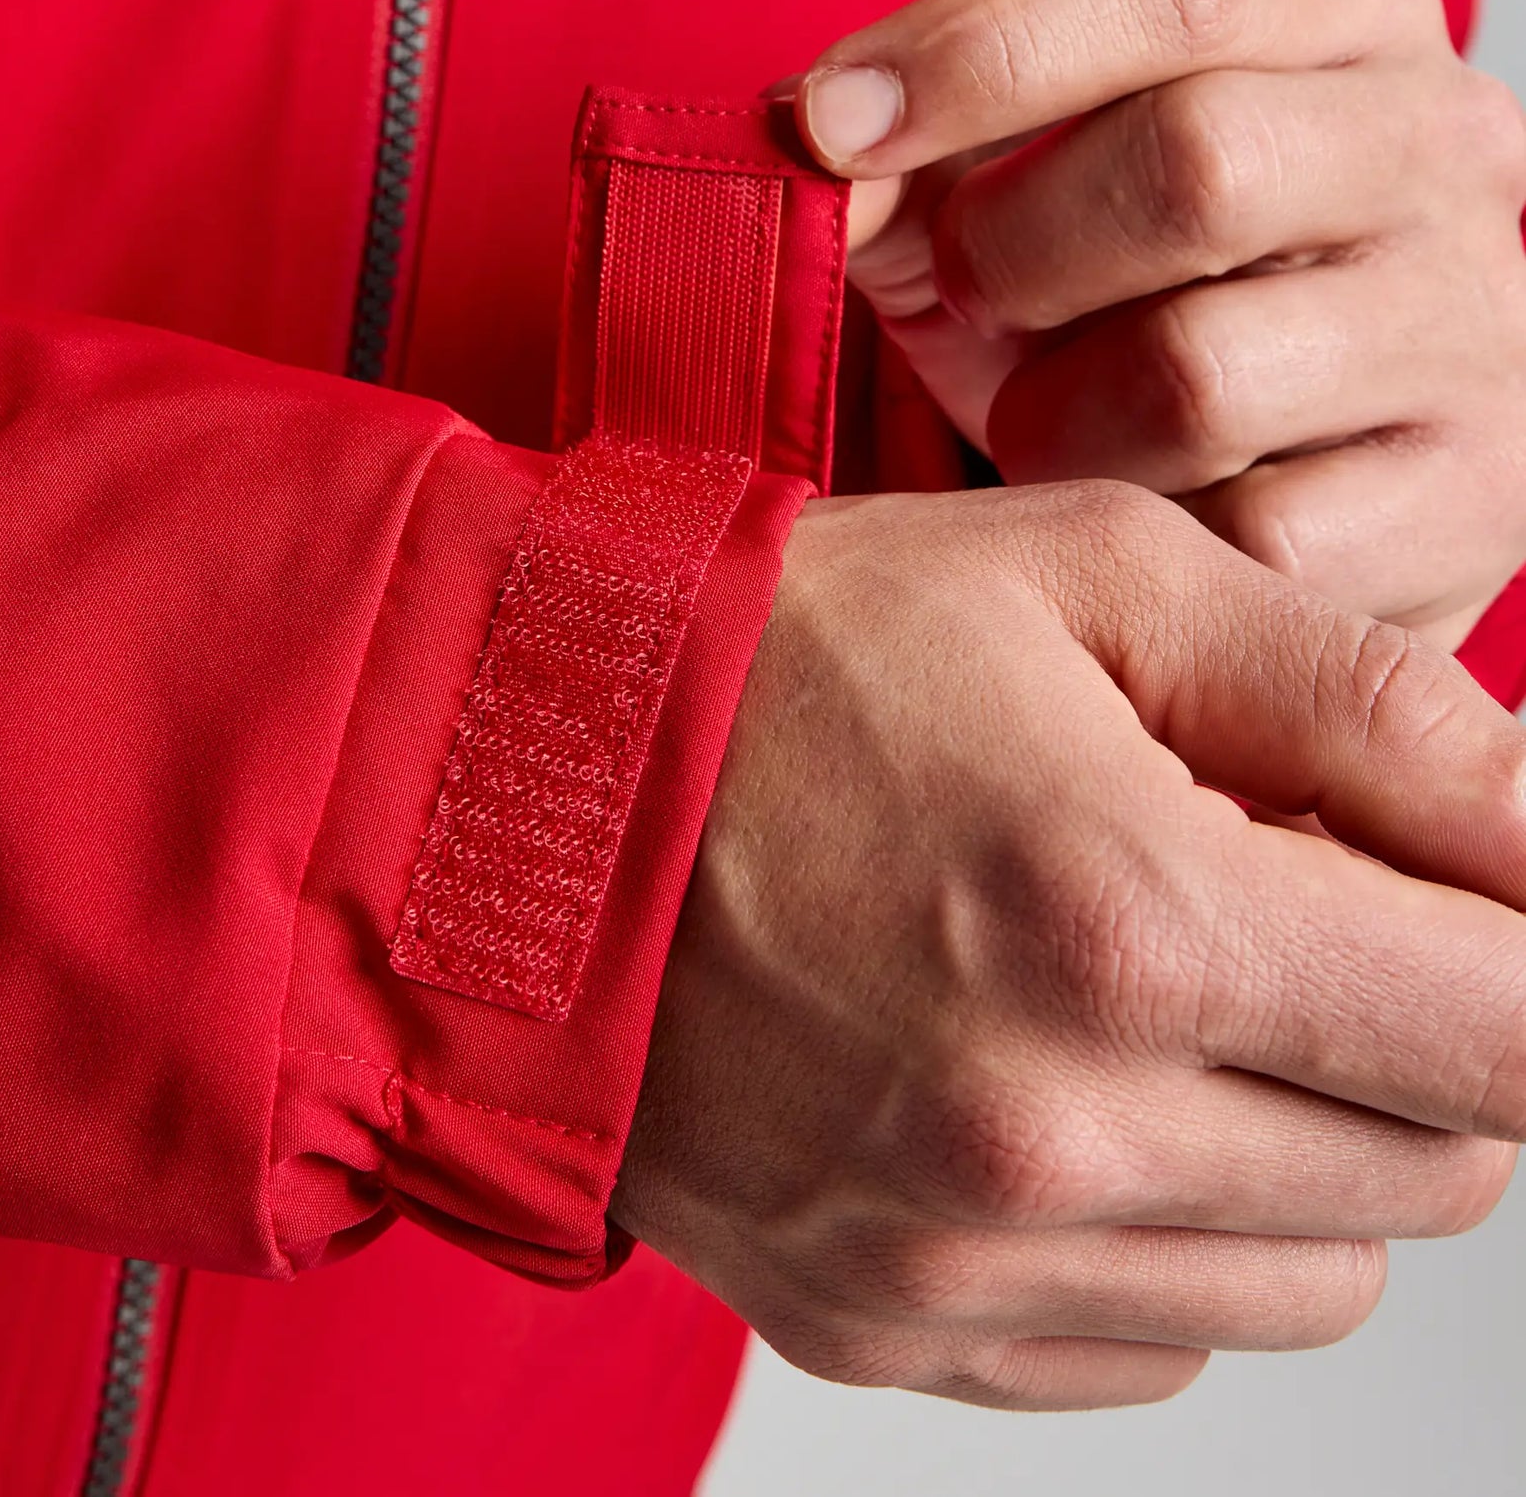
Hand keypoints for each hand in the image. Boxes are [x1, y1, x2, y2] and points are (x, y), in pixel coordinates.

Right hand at [613, 485, 1525, 1408]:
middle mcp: (1057, 1134)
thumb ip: (1369, 702)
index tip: (1488, 904)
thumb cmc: (777, 658)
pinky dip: (1163, 1228)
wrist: (497, 790)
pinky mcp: (897, 1330)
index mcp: (1128, 921)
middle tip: (1276, 891)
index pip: (1518, 1038)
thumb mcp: (1088, 575)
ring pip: (1317, 1281)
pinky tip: (1048, 1075)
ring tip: (1150, 983)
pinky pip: (1159, 1345)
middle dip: (1414, 1031)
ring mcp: (968, 1260)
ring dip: (1297, 1140)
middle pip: (1443, 1174)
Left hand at [789, 0, 1525, 640]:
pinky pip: (1252, 537)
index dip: (975, 49)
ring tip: (1048, 411)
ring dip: (1056, 416)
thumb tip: (808, 143)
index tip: (828, 123)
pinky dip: (1141, 531)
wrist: (1268, 449)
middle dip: (1015, 247)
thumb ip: (903, 137)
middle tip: (967, 290)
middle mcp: (1444, 139)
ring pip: (1203, 375)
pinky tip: (1132, 499)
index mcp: (1341, 3)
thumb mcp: (1000, 167)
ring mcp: (1480, 322)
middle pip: (1198, 164)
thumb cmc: (1104, 271)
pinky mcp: (1480, 501)